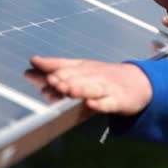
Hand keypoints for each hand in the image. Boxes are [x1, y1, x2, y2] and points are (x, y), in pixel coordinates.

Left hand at [28, 56, 152, 115]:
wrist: (138, 82)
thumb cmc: (102, 77)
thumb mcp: (80, 70)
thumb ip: (56, 68)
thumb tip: (29, 68)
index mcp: (84, 67)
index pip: (65, 64)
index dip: (51, 65)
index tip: (34, 63)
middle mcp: (94, 75)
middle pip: (77, 75)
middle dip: (63, 77)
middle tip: (50, 80)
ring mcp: (107, 88)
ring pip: (92, 88)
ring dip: (79, 88)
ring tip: (67, 89)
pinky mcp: (119, 101)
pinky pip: (109, 103)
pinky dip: (101, 104)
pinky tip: (91, 104)